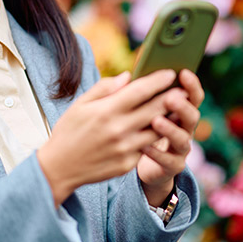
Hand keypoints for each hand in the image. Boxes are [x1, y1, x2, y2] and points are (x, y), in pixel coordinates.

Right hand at [37, 69, 182, 206]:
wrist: (59, 168)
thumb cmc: (69, 131)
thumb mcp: (80, 104)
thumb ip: (105, 88)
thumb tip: (127, 76)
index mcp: (106, 111)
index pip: (140, 91)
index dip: (158, 80)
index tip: (170, 73)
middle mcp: (118, 130)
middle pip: (155, 110)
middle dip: (172, 97)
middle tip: (183, 89)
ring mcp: (124, 149)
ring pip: (157, 131)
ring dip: (170, 118)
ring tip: (177, 108)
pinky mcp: (127, 164)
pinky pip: (147, 147)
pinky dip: (155, 136)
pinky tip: (161, 128)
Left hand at [137, 69, 203, 206]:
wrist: (136, 161)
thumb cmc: (136, 127)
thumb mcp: (136, 109)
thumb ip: (135, 93)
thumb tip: (127, 76)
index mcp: (179, 110)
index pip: (192, 95)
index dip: (191, 84)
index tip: (183, 72)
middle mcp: (184, 128)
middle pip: (192, 116)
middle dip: (183, 106)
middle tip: (171, 97)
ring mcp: (181, 148)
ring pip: (183, 139)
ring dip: (171, 129)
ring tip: (156, 121)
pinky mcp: (172, 166)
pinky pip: (168, 161)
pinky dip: (157, 153)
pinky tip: (144, 146)